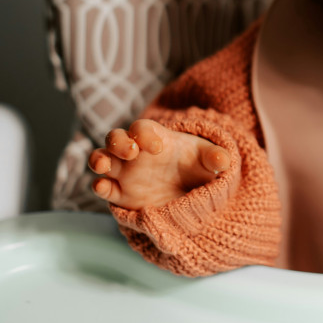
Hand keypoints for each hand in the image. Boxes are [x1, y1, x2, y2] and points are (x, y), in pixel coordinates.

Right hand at [88, 119, 230, 209]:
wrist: (193, 193)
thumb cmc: (198, 167)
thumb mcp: (210, 160)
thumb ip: (216, 157)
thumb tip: (223, 160)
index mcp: (155, 138)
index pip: (142, 127)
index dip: (145, 133)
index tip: (158, 147)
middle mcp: (135, 153)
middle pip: (115, 138)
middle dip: (118, 142)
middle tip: (131, 152)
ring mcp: (125, 173)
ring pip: (101, 159)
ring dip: (98, 160)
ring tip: (104, 166)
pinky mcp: (121, 194)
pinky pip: (103, 188)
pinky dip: (99, 187)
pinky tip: (103, 188)